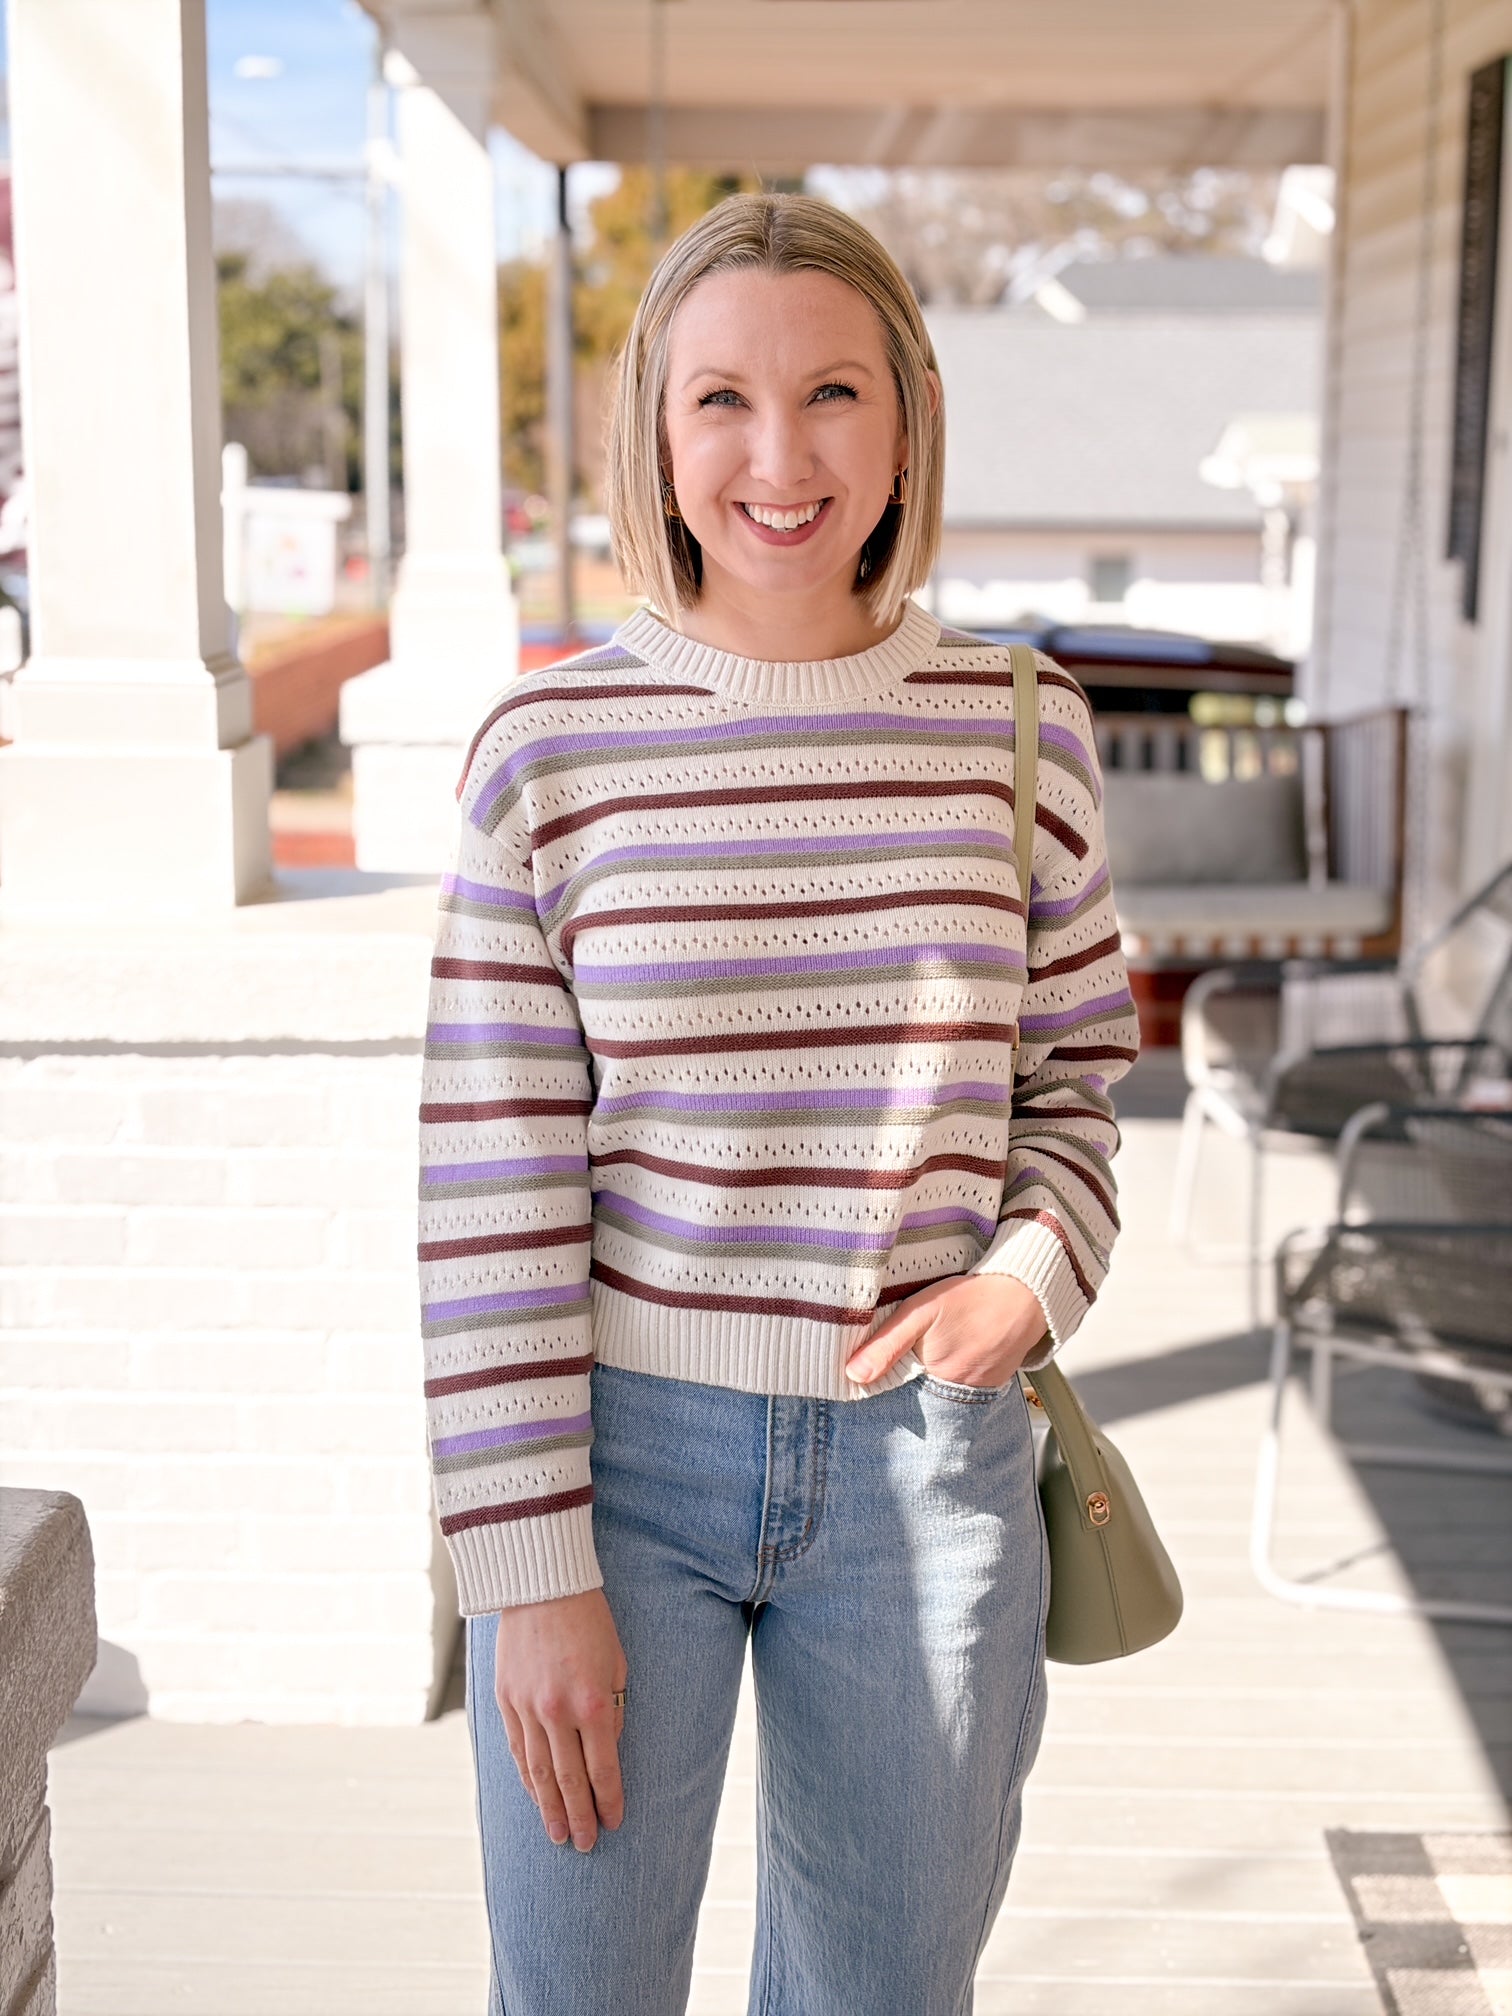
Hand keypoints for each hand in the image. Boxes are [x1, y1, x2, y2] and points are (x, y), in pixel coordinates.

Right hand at [493, 1587, 627, 1852]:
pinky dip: (526, 1778)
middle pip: (569, 1780)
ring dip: (549, 1807)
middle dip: (580, 1816)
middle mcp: (557, 1712)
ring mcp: (527, 1708)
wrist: (541, 1584)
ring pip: (538, 1772)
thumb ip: (613, 1710)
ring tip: (558, 1835)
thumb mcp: (617, 1663)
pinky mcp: (505, 1700)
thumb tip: (607, 1751)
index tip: (615, 1822)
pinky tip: (535, 1796)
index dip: (609, 1800)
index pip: (603, 1768)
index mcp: (593, 1702)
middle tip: (586, 1844)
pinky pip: (516, 1750)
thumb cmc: (590, 1620)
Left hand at [846, 1273, 1049, 1389]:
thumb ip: (887, 1343)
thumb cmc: (973, 1298)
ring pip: (939, 1390)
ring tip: (930, 1349)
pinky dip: (950, 1372)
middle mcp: (959, 1396)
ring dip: (928, 1376)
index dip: (882, 1383)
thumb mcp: (922, 1311)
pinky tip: (950, 1350)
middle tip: (903, 1355)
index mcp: (936, 1380)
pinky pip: (961, 1384)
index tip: (865, 1375)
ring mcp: (978, 1392)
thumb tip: (854, 1375)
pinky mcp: (992, 1383)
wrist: (1027, 1293)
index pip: (897, 1395)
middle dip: (904, 1382)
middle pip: (918, 1395)